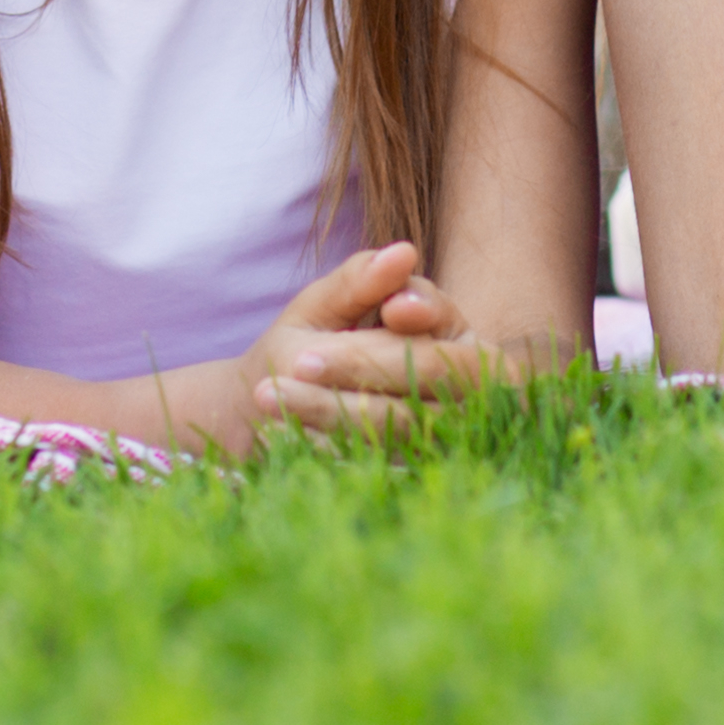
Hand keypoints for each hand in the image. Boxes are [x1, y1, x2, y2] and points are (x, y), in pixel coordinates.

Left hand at [243, 241, 515, 441]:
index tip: (392, 308)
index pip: (448, 320)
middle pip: (430, 374)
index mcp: (451, 337)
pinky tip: (281, 432)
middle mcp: (458, 391)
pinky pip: (372, 461)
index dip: (424, 315)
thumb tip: (403, 252)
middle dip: (364, 364)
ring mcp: (436, 437)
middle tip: (300, 361)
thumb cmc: (311, 340)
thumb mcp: (327, 302)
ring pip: (398, 424)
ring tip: (270, 395)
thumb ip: (360, 280)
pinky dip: (325, 445)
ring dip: (331, 410)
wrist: (265, 411)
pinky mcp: (403, 472)